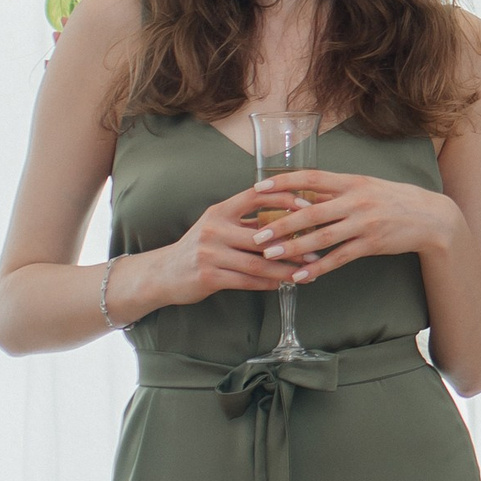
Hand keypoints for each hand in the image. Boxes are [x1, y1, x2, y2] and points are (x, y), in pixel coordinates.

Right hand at [147, 182, 303, 309]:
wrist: (164, 273)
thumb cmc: (199, 248)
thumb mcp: (218, 226)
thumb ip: (247, 222)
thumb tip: (287, 217)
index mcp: (220, 211)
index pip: (256, 196)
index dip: (284, 198)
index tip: (309, 206)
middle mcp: (214, 228)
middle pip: (262, 235)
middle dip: (293, 244)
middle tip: (317, 250)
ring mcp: (210, 253)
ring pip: (258, 263)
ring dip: (285, 269)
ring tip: (306, 272)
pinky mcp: (209, 276)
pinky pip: (247, 281)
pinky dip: (268, 283)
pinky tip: (283, 284)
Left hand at [255, 164, 457, 284]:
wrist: (431, 217)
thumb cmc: (394, 200)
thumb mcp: (366, 187)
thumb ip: (336, 192)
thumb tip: (301, 197)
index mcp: (351, 181)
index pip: (311, 177)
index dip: (283, 182)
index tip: (258, 189)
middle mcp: (356, 200)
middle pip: (311, 212)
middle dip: (281, 224)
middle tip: (257, 234)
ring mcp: (364, 223)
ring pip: (322, 237)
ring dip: (294, 248)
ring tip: (271, 256)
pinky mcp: (372, 244)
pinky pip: (340, 258)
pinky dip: (318, 267)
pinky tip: (301, 276)